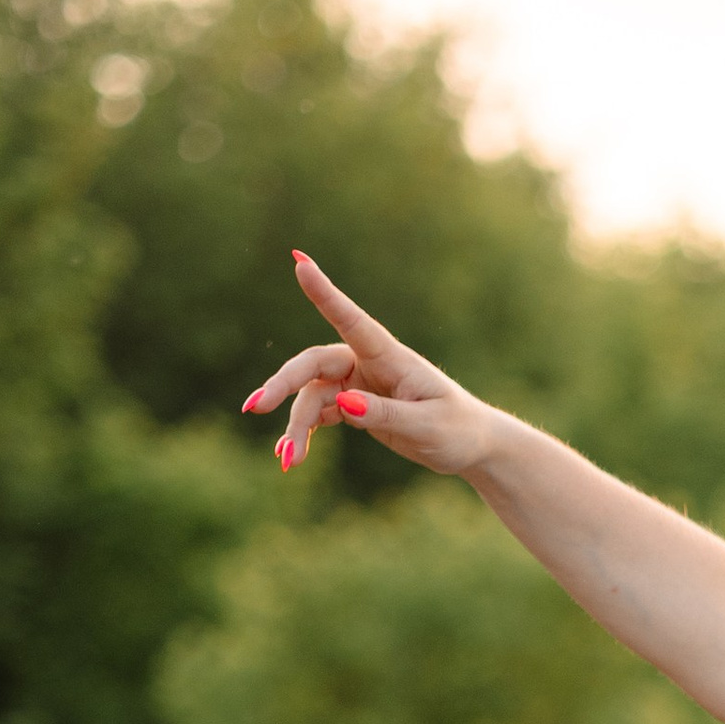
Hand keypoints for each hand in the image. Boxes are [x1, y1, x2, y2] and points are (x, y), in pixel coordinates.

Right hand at [241, 254, 498, 475]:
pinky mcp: (355, 405)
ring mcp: (358, 383)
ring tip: (287, 462)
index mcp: (389, 357)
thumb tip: (343, 405)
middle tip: (255, 407)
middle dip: (284, 386)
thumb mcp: (425, 427)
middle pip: (313, 365)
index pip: (352, 321)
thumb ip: (384, 415)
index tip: (299, 261)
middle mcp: (367, 363)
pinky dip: (305, 433)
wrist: (470, 445)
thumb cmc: (456, 429)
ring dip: (296, 426)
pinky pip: (320, 413)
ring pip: (312, 396)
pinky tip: (290, 456)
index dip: (325, 293)